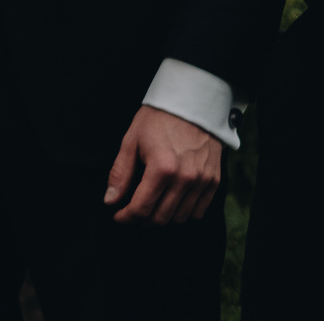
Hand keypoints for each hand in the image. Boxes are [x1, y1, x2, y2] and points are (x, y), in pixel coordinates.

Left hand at [103, 105, 222, 224]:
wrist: (191, 104)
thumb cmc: (157, 120)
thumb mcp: (131, 141)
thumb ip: (120, 173)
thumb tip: (110, 201)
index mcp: (162, 168)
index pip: (142, 208)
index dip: (126, 217)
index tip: (118, 215)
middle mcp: (185, 179)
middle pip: (161, 218)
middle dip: (141, 219)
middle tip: (131, 211)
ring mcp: (202, 182)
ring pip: (180, 218)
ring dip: (161, 218)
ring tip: (150, 207)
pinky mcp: (214, 181)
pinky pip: (198, 212)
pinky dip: (183, 213)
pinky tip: (170, 204)